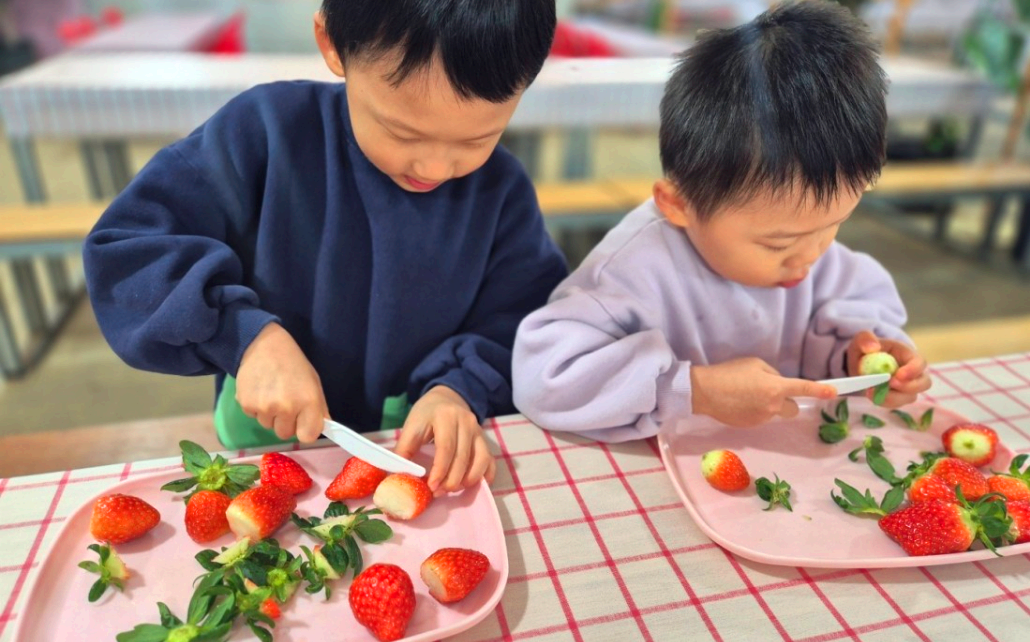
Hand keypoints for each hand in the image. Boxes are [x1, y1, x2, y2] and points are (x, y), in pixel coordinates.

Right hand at [236, 323, 328, 442]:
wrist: (263, 345)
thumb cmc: (293, 364)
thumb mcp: (313, 383)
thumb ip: (319, 408)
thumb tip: (323, 429)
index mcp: (308, 402)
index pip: (308, 436)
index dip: (305, 430)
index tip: (303, 422)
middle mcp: (287, 408)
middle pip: (285, 434)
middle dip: (286, 422)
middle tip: (285, 402)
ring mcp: (265, 407)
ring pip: (268, 426)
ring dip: (270, 415)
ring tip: (271, 393)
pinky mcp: (246, 405)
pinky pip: (253, 416)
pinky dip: (256, 407)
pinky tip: (259, 390)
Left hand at [394, 385, 495, 496]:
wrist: (447, 398)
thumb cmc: (427, 414)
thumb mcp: (412, 425)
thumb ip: (404, 448)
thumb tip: (397, 476)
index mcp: (445, 416)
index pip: (446, 447)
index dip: (440, 470)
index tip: (431, 487)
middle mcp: (466, 422)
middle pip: (463, 457)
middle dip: (452, 480)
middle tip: (438, 493)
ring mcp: (478, 431)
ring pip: (480, 459)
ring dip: (468, 479)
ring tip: (453, 489)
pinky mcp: (484, 439)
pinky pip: (490, 460)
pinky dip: (484, 475)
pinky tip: (472, 485)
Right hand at [691, 358, 836, 426]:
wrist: (705, 392)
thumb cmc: (729, 373)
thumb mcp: (755, 364)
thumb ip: (772, 375)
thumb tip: (778, 384)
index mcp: (776, 387)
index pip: (804, 389)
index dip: (820, 391)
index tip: (834, 393)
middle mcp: (773, 406)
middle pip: (793, 409)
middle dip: (787, 402)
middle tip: (770, 393)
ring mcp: (762, 419)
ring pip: (775, 413)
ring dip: (767, 405)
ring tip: (746, 396)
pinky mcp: (751, 426)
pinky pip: (761, 418)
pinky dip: (754, 411)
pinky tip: (739, 403)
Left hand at [846, 330, 931, 407]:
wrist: (861, 364)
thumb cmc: (867, 349)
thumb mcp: (862, 340)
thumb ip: (865, 339)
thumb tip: (873, 347)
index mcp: (908, 355)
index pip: (920, 363)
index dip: (913, 370)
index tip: (898, 375)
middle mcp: (913, 373)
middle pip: (923, 383)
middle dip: (908, 387)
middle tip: (890, 384)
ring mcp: (907, 387)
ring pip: (909, 397)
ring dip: (892, 397)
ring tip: (871, 390)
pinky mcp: (898, 397)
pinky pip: (895, 404)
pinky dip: (883, 401)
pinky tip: (870, 394)